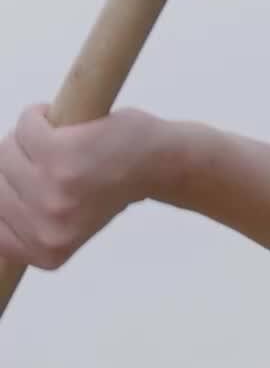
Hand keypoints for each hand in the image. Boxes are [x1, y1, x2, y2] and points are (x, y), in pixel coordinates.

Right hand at [0, 102, 165, 270]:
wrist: (158, 164)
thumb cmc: (112, 187)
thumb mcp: (66, 227)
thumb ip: (27, 226)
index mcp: (45, 252)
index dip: (3, 194)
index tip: (21, 180)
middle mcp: (46, 228)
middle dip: (13, 160)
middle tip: (43, 152)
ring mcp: (51, 192)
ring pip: (6, 152)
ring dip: (25, 136)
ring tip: (55, 137)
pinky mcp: (59, 154)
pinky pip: (25, 125)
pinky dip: (36, 115)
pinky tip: (54, 117)